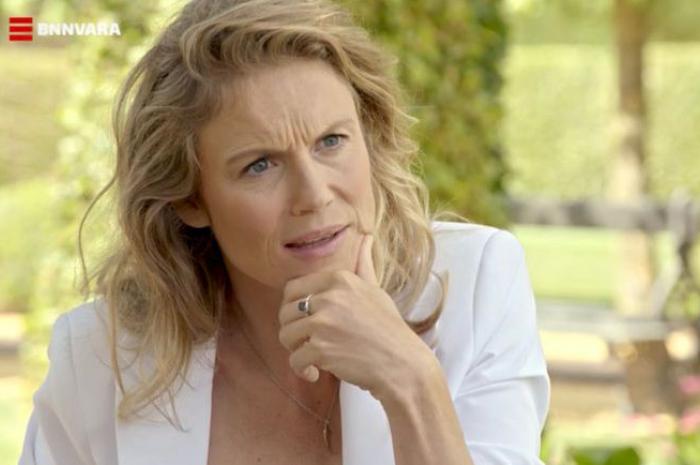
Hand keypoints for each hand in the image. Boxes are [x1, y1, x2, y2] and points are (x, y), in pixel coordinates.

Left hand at [277, 233, 435, 401]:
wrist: (402, 363)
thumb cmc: (389, 328)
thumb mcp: (376, 290)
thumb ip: (363, 265)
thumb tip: (366, 237)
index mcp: (339, 280)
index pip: (292, 288)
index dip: (293, 306)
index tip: (306, 320)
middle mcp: (329, 297)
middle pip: (285, 311)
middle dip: (293, 329)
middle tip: (308, 340)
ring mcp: (323, 323)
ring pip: (285, 335)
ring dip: (295, 350)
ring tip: (312, 356)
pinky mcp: (320, 349)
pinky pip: (294, 359)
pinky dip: (302, 370)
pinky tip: (315, 372)